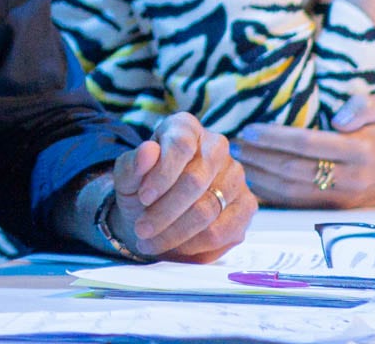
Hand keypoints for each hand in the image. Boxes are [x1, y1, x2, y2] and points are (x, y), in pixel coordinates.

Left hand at [107, 112, 254, 261]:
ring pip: (208, 210)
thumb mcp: (127, 178)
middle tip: (141, 230)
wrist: (155, 217)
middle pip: (195, 180)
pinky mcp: (246, 205)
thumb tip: (148, 150)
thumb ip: (133, 164)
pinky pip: (223, 231)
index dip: (162, 174)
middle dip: (164, 211)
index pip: (181, 145)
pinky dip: (195, 245)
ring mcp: (236, 176)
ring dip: (175, 233)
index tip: (143, 198)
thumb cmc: (142, 190)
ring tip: (151, 242)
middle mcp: (217, 147)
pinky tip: (175, 247)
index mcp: (186, 128)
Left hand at [231, 94, 374, 208]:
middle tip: (235, 145)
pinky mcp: (332, 210)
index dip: (276, 137)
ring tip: (237, 161)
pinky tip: (252, 181)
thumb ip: (361, 107)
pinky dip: (270, 194)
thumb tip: (337, 118)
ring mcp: (340, 198)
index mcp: (359, 152)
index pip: (308, 144)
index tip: (250, 129)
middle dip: (260, 157)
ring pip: (291, 190)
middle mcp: (348, 178)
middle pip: (294, 169)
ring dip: (260, 176)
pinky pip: (296, 203)